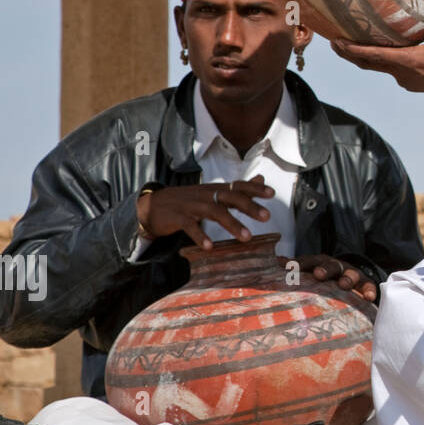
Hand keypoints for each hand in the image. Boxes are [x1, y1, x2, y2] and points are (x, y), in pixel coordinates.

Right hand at [136, 176, 274, 249]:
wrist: (151, 205)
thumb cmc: (188, 200)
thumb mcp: (213, 192)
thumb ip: (238, 188)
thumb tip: (261, 177)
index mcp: (215, 189)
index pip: (238, 185)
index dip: (255, 188)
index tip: (273, 193)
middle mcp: (206, 195)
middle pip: (230, 197)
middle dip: (249, 206)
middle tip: (267, 217)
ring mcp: (191, 206)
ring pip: (214, 212)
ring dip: (231, 224)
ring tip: (247, 237)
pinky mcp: (177, 218)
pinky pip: (190, 226)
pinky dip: (200, 236)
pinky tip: (210, 246)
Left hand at [284, 254, 378, 302]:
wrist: (348, 279)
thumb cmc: (322, 281)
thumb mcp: (307, 275)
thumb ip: (292, 273)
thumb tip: (268, 268)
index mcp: (318, 264)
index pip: (307, 262)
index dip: (298, 264)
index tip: (287, 268)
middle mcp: (335, 266)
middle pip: (330, 265)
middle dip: (325, 269)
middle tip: (319, 275)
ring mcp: (350, 274)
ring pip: (350, 274)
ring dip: (346, 278)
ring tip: (344, 285)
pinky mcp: (364, 283)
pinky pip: (368, 285)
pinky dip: (369, 290)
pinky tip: (369, 298)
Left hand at [331, 0, 423, 118]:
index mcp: (406, 60)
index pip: (373, 54)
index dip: (353, 48)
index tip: (337, 42)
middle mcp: (400, 72)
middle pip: (367, 63)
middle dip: (349, 53)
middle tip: (334, 42)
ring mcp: (404, 79)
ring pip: (377, 67)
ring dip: (363, 57)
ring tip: (351, 45)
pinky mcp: (410, 82)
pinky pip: (389, 70)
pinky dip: (379, 61)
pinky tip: (383, 52)